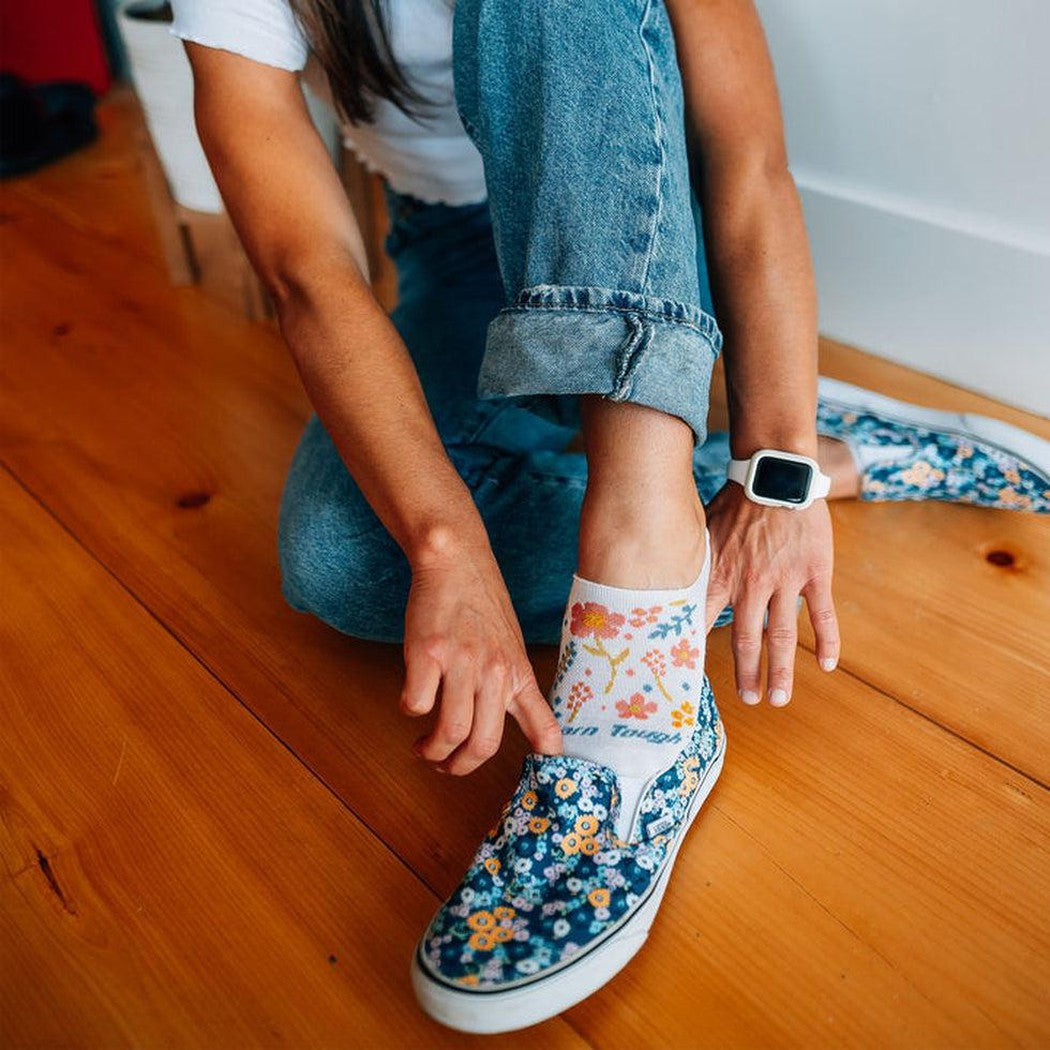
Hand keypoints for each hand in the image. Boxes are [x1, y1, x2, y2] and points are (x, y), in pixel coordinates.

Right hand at [401, 534, 562, 773]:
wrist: (457, 563)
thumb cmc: (482, 605)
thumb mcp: (512, 647)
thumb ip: (515, 686)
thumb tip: (529, 725)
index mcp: (518, 674)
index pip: (541, 726)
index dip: (545, 760)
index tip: (543, 783)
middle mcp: (495, 672)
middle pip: (484, 744)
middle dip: (460, 767)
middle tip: (445, 767)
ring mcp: (462, 663)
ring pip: (449, 731)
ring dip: (431, 750)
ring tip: (424, 747)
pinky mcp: (428, 654)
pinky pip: (417, 704)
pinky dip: (411, 711)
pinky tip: (414, 699)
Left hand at [704, 482, 838, 705]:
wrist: (773, 473)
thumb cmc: (734, 501)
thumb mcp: (702, 531)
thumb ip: (693, 563)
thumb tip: (665, 582)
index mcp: (720, 576)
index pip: (705, 624)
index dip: (700, 653)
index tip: (695, 679)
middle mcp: (750, 584)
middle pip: (746, 640)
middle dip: (747, 674)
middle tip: (750, 700)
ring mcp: (784, 580)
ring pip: (782, 636)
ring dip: (781, 671)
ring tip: (779, 698)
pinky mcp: (814, 572)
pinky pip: (821, 613)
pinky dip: (827, 641)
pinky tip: (827, 665)